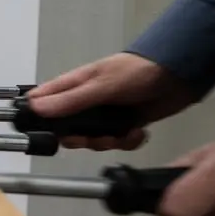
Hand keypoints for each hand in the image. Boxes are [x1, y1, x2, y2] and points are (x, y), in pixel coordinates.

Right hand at [25, 53, 195, 149]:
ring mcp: (105, 115)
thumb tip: (35, 109)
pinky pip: (118, 142)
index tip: (46, 133)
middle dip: (79, 140)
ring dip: (107, 142)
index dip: (38, 119)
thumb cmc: (136, 72)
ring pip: (93, 140)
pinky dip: (128, 142)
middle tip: (90, 138)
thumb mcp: (100, 86)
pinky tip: (138, 132)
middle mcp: (85, 103)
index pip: (42, 103)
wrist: (178, 75)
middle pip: (67, 130)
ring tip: (123, 134)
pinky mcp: (124, 125)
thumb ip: (70, 101)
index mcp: (72, 87)